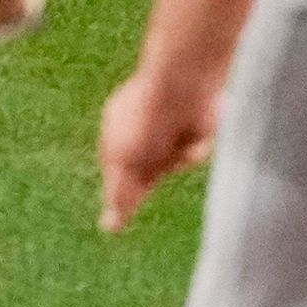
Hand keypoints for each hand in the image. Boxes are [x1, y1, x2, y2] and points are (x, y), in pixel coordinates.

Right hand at [97, 63, 223, 232]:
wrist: (184, 80)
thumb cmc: (146, 120)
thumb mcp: (124, 161)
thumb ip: (119, 191)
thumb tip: (110, 225)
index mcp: (115, 126)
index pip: (116, 168)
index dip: (122, 190)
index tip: (124, 212)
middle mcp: (142, 125)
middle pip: (148, 167)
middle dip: (155, 174)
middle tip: (159, 167)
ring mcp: (169, 121)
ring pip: (175, 161)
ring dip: (178, 161)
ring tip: (180, 147)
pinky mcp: (196, 120)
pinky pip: (196, 147)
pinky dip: (196, 148)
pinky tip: (195, 140)